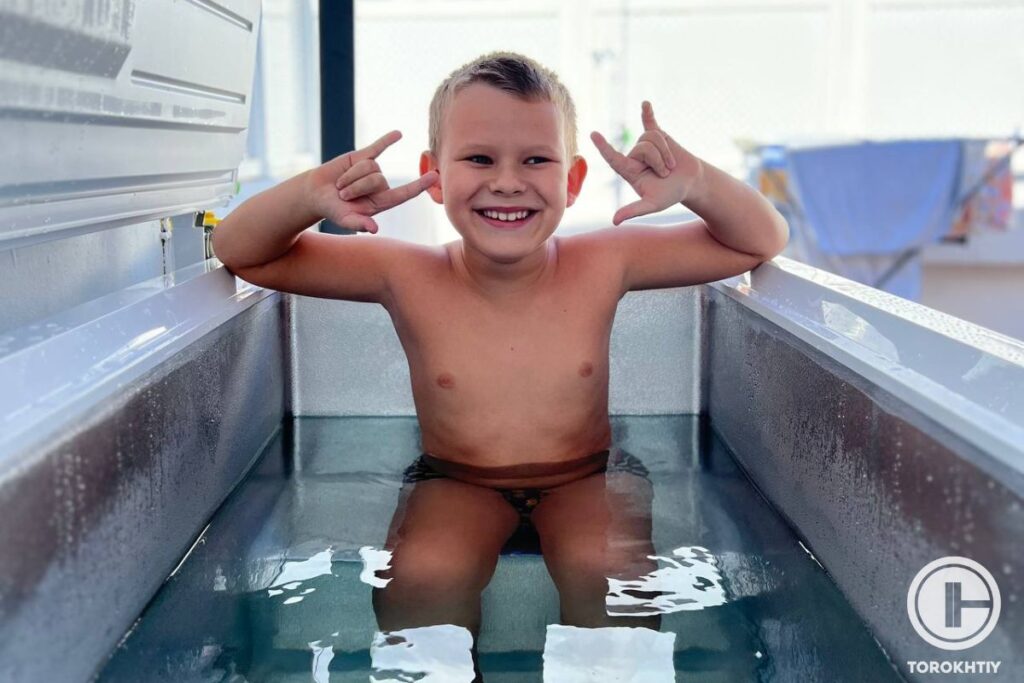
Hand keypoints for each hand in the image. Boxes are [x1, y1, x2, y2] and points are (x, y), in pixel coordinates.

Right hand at [306, 130, 438, 232]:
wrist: (317, 194)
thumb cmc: (333, 210)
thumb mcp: (344, 220)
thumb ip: (359, 224)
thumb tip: (373, 229)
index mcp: (382, 202)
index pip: (405, 193)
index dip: (419, 185)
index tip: (434, 177)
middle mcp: (381, 186)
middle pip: (378, 178)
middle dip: (357, 186)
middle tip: (343, 195)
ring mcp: (373, 170)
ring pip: (369, 166)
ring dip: (351, 176)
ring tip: (341, 185)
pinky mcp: (362, 157)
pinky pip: (377, 147)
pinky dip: (387, 140)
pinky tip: (399, 134)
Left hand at [591, 102, 703, 224]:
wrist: (690, 183)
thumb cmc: (669, 195)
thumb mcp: (651, 204)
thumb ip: (633, 210)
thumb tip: (615, 221)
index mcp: (629, 171)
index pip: (613, 157)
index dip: (604, 147)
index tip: (593, 134)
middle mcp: (635, 156)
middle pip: (642, 147)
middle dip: (658, 159)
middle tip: (665, 173)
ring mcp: (646, 144)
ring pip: (652, 137)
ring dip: (665, 152)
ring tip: (670, 165)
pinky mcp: (659, 135)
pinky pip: (651, 122)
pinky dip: (648, 112)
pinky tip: (645, 104)